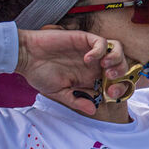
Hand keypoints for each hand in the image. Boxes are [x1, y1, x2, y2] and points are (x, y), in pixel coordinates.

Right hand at [15, 29, 131, 113]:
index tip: (110, 94)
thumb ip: (76, 100)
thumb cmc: (40, 74)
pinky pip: (101, 42)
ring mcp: (90, 50)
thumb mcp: (59, 92)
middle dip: (122, 73)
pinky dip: (100, 50)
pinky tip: (88, 59)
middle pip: (121, 65)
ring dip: (117, 59)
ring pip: (117, 50)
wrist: (26, 57)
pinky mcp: (83, 39)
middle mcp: (94, 64)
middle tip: (110, 80)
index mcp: (90, 77)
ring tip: (106, 68)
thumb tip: (93, 110)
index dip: (118, 87)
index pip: (114, 81)